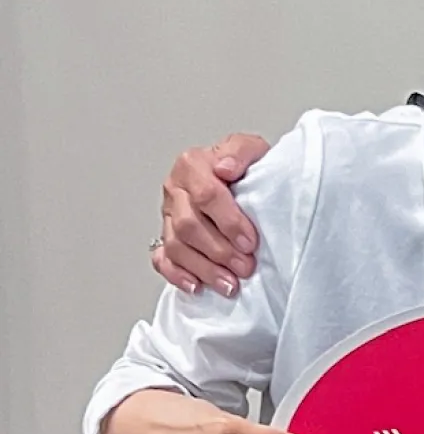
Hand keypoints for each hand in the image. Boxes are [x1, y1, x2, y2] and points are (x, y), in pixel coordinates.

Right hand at [155, 133, 270, 295]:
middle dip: (220, 251)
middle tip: (245, 266)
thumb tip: (225, 167)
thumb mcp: (251, 147)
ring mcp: (168, 215)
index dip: (229, 221)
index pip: (206, 196)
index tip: (249, 241)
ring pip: (176, 246)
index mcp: (191, 165)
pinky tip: (196, 286)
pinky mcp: (166, 236)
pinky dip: (177, 274)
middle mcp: (175, 190)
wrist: (240, 175)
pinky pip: (162, 259)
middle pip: (189, 226)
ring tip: (229, 284)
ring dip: (204, 268)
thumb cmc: (246, 165)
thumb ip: (240, 152)